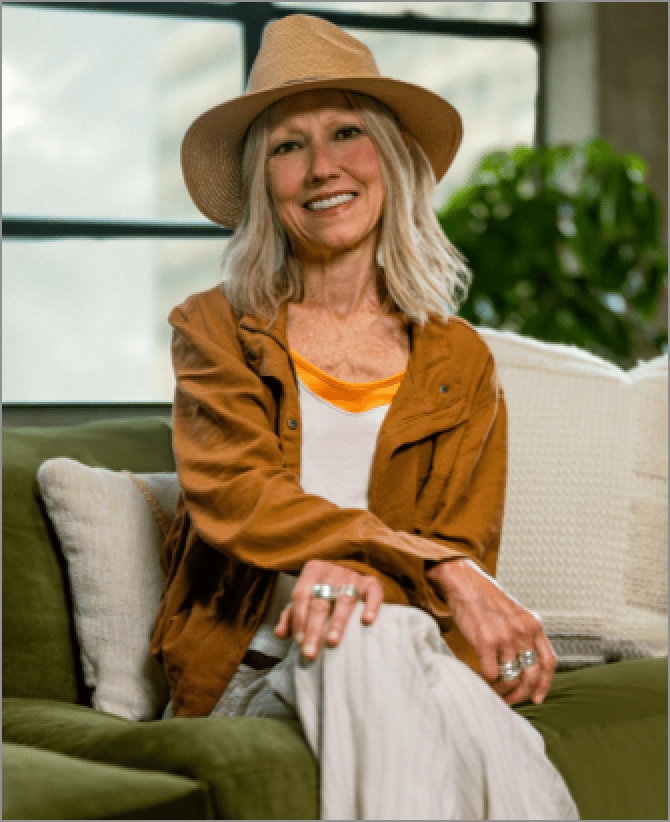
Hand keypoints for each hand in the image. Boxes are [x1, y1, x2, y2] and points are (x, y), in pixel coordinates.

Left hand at [275, 559, 383, 659]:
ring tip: (331, 642)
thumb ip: (291, 614)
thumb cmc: (323, 588)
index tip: (298, 642)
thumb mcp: (306, 596)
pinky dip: (370, 606)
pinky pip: (373, 593)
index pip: (301, 595)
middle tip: (310, 652)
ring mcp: (352, 576)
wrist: (351, 566)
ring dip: (337, 622)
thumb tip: (280, 634)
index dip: (298, 618)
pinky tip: (367, 620)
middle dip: (313, 628)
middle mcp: (331, 571)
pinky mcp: (371, 582)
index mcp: (312, 571)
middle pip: (320, 601)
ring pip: (345, 599)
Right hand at [427, 559, 555, 704]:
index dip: (544, 684)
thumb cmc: (486, 599)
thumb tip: (525, 661)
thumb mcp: (514, 613)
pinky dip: (486, 682)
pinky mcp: (486, 641)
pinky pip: (491, 674)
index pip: (548, 662)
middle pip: (531, 676)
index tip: (536, 698)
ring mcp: (505, 637)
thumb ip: (524, 633)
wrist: (464, 582)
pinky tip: (481, 678)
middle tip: (510, 699)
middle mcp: (523, 632)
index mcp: (533, 625)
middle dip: (521, 694)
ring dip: (502, 690)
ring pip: (511, 678)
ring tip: (493, 690)